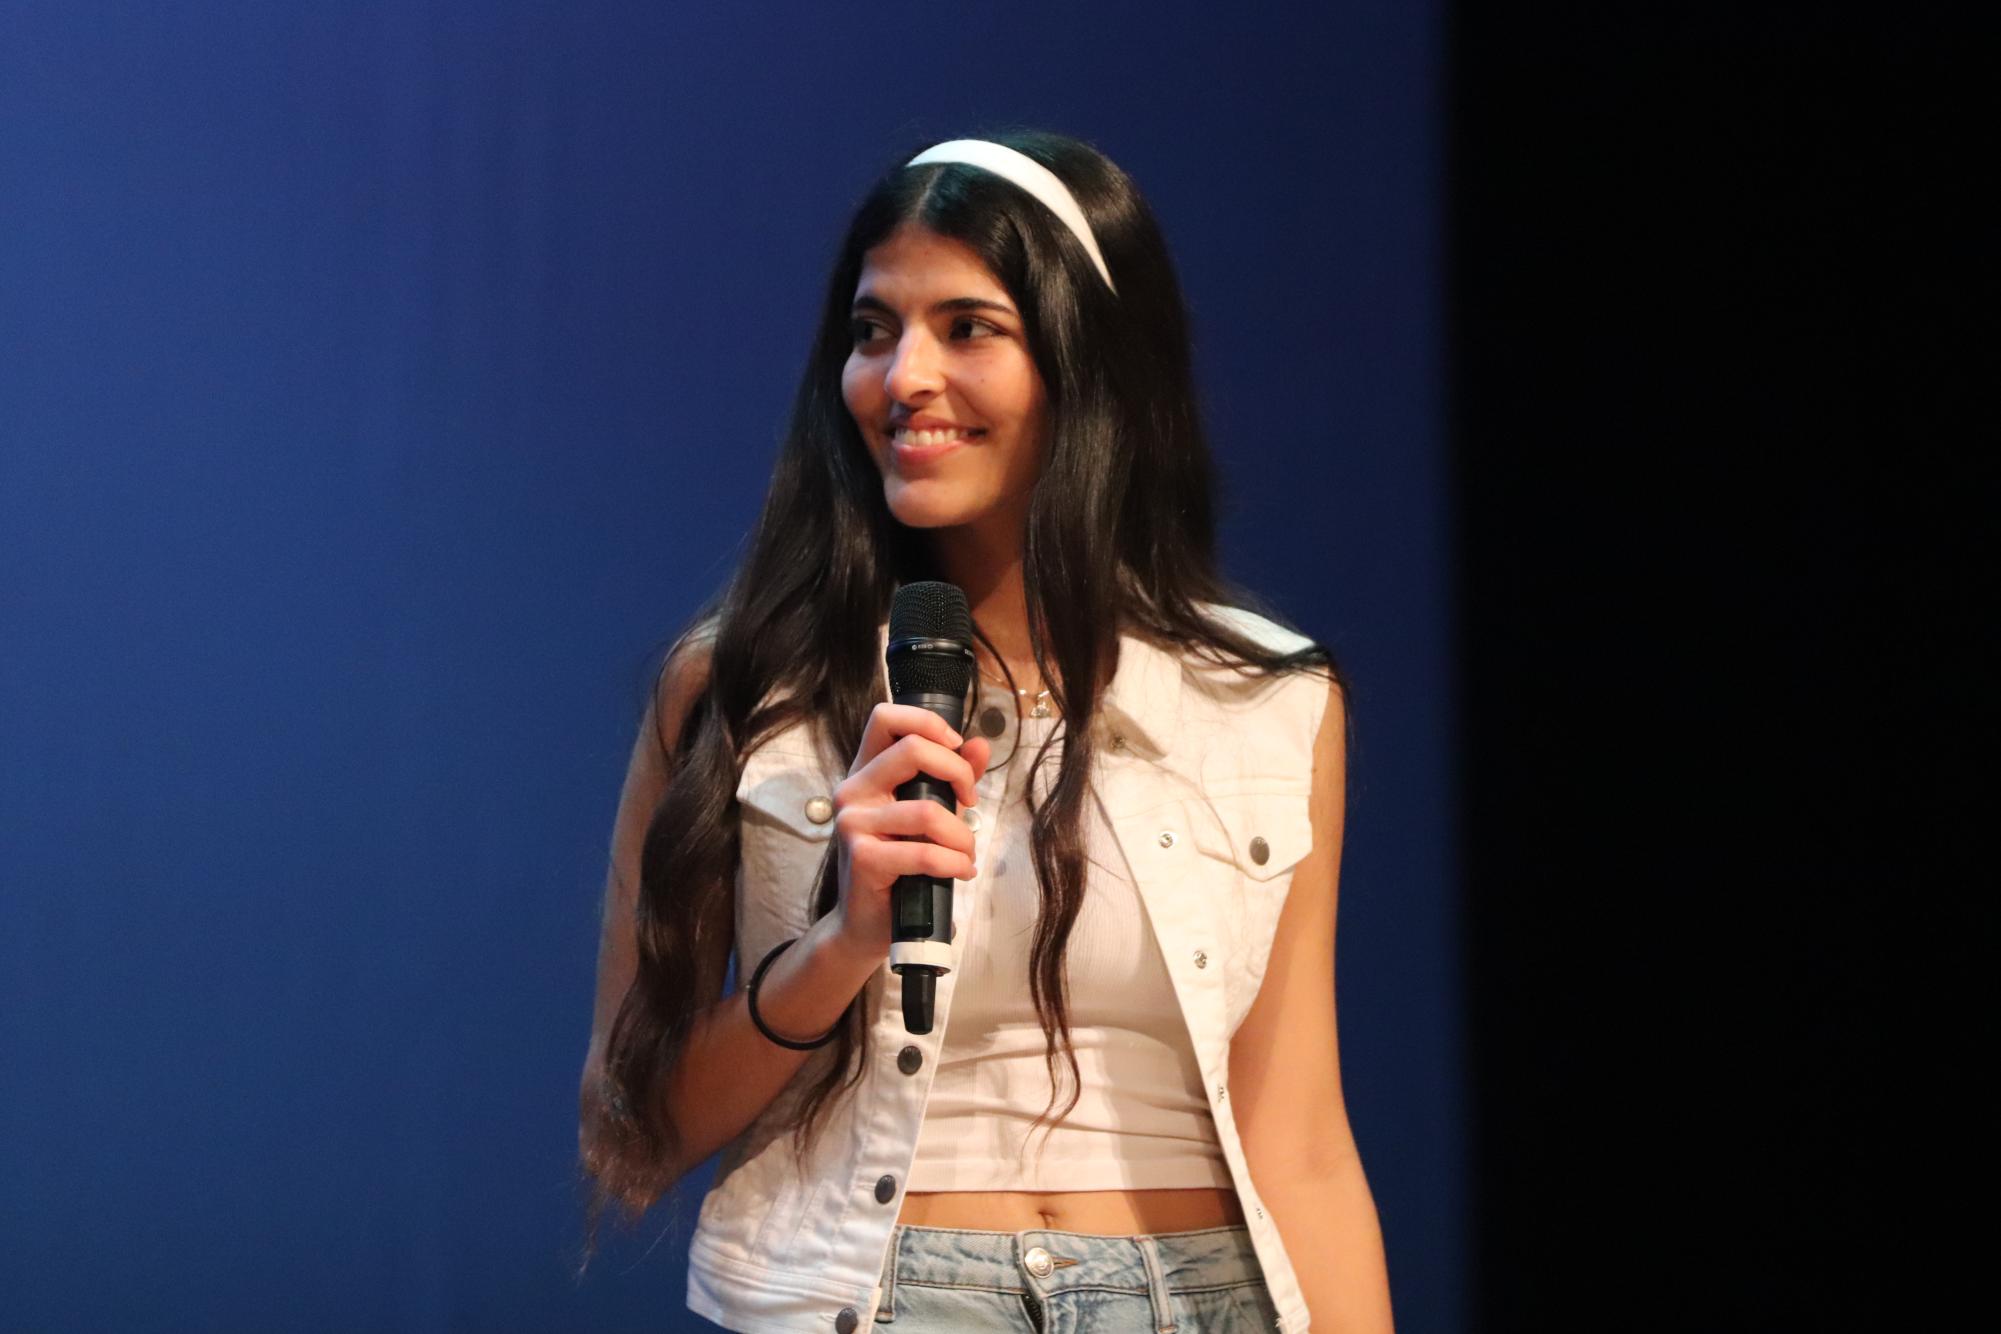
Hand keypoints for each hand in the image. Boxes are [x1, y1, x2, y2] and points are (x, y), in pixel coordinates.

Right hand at [827, 703, 991, 958]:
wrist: (866, 922)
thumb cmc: (899, 864)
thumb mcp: (929, 813)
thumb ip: (953, 777)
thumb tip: (980, 744)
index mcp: (866, 771)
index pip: (886, 717)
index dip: (927, 722)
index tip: (956, 749)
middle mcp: (852, 790)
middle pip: (912, 749)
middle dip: (958, 773)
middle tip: (971, 802)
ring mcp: (853, 824)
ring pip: (927, 811)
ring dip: (962, 836)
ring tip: (967, 854)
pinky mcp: (862, 858)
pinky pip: (924, 853)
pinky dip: (955, 864)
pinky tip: (961, 872)